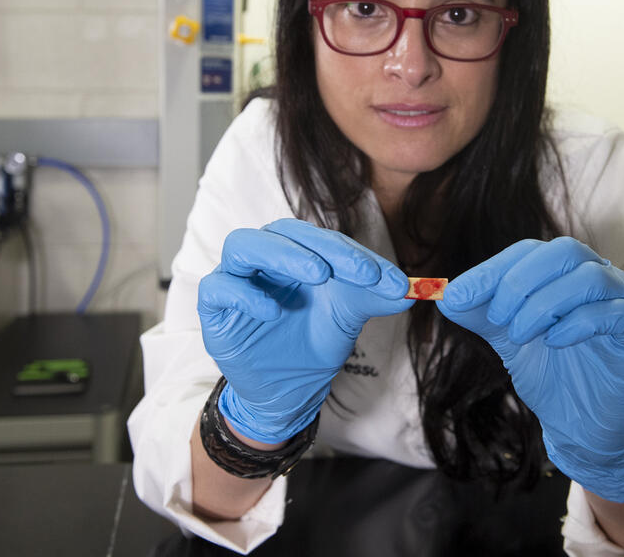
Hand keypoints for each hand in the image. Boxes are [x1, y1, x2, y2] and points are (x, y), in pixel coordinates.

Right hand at [198, 218, 411, 443]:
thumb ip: (374, 296)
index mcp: (296, 253)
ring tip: (317, 275)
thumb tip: (409, 289)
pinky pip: (218, 288)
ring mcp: (236, 279)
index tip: (385, 277)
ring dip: (282, 254)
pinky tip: (273, 311)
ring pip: (243, 244)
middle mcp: (264, 258)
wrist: (288, 390)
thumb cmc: (313, 344)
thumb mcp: (348, 318)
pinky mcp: (214, 308)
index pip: (322, 238)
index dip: (353, 253)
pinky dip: (245, 294)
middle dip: (323, 248)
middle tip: (358, 273)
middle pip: (283, 231)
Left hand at [436, 237, 623, 501]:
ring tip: (520, 336)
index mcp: (562, 273)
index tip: (457, 295)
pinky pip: (613, 313)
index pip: (527, 251)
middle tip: (496, 318)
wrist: (584, 426)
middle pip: (563, 252)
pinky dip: (577, 323)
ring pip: (590, 277)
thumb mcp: (508, 341)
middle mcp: (596, 277)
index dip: (491, 270)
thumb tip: (445, 295)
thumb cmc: (552, 375)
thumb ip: (481, 315)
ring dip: (545, 303)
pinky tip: (554, 343)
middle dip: (520, 282)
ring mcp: (622, 302)